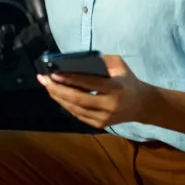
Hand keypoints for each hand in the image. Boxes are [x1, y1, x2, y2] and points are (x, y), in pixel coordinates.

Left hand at [37, 55, 154, 128]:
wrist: (141, 105)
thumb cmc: (127, 80)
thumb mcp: (119, 65)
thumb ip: (101, 60)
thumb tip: (76, 60)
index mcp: (116, 89)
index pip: (89, 84)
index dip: (70, 79)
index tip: (54, 73)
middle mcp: (109, 106)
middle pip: (77, 99)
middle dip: (57, 89)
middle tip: (43, 79)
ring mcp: (104, 118)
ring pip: (75, 109)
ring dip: (58, 97)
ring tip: (47, 86)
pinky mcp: (99, 125)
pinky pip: (77, 115)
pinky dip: (65, 105)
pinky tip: (57, 95)